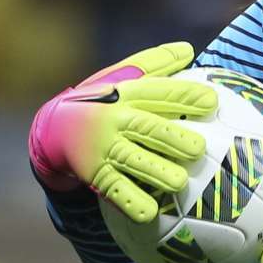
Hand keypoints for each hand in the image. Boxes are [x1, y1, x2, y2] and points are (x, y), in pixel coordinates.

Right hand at [28, 42, 217, 222]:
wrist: (51, 127)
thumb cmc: (102, 99)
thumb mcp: (122, 77)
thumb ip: (156, 64)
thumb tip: (189, 49)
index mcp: (127, 93)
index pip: (159, 93)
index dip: (184, 96)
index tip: (211, 101)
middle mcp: (115, 119)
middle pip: (147, 127)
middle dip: (172, 137)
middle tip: (198, 148)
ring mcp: (103, 148)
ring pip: (132, 160)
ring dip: (155, 171)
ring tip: (179, 182)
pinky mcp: (94, 173)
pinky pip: (113, 189)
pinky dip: (129, 201)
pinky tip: (149, 213)